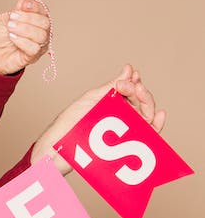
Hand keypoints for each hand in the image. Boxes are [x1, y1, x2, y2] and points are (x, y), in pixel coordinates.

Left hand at [0, 0, 50, 74]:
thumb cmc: (1, 37)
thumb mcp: (5, 19)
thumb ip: (16, 11)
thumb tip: (23, 3)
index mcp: (37, 20)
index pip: (43, 10)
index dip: (34, 6)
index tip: (22, 5)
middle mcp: (42, 32)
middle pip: (45, 22)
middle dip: (28, 18)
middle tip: (12, 18)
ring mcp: (39, 45)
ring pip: (41, 35)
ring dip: (24, 29)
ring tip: (10, 27)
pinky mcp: (33, 56)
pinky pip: (34, 48)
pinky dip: (22, 41)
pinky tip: (12, 37)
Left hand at [31, 63, 165, 172]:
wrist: (58, 148)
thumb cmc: (70, 124)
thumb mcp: (90, 100)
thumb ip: (111, 86)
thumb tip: (129, 69)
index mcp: (113, 103)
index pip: (131, 91)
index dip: (133, 83)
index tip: (126, 79)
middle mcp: (123, 116)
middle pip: (141, 102)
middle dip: (141, 92)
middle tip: (134, 86)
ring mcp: (126, 130)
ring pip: (147, 116)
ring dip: (148, 103)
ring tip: (141, 94)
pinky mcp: (128, 146)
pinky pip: (147, 136)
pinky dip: (157, 125)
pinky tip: (159, 115)